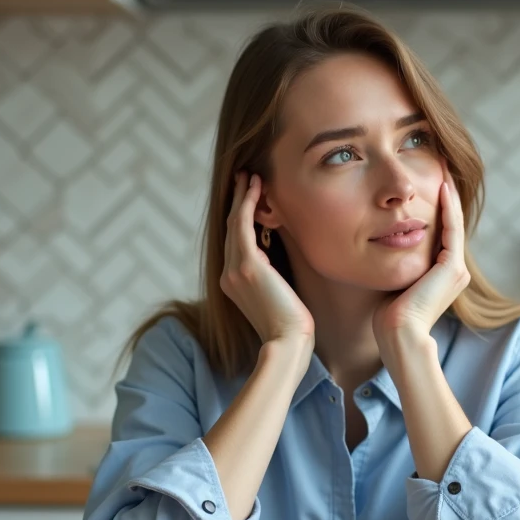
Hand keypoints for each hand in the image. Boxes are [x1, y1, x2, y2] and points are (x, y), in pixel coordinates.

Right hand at [220, 171, 315, 348]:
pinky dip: (248, 203)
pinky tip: (257, 187)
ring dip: (242, 196)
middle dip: (238, 201)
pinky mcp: (246, 265)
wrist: (288, 343)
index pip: (236, 244)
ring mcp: (234, 270)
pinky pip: (242, 224)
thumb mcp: (277, 297)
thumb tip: (273, 263)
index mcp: (233, 283)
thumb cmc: (291, 326)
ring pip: (235, 223)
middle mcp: (228, 275)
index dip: (241, 218)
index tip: (249, 199)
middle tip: (245, 178)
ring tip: (250, 176)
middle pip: (231, 229)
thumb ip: (270, 278)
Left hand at [373, 180, 470, 344]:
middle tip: (439, 169)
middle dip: (445, 198)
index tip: (426, 186)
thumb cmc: (387, 315)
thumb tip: (379, 247)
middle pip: (450, 225)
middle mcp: (454, 271)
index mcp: (442, 275)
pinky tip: (442, 188)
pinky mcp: (452, 267)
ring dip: (449, 197)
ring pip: (453, 223)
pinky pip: (452, 229)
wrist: (398, 334)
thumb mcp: (393, 281)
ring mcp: (456, 269)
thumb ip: (395, 263)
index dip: (436, 209)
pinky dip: (448, 207)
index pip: (441, 234)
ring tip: (443, 171)